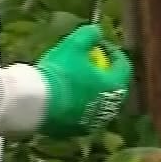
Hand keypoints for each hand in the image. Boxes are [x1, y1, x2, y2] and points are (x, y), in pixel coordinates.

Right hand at [34, 23, 132, 138]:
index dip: (114, 54)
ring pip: (97, 104)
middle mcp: (108, 108)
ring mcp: (93, 122)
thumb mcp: (74, 45)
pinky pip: (81, 115)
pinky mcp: (76, 131)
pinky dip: (77, 106)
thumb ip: (89, 35)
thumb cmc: (60, 72)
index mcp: (113, 87)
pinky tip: (64, 97)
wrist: (37, 103)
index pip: (123, 67)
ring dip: (91, 92)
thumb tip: (97, 30)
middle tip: (91, 64)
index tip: (101, 46)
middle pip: (112, 88)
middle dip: (104, 75)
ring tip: (76, 82)